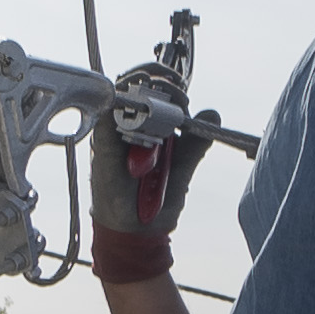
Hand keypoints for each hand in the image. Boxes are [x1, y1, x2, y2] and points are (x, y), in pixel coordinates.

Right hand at [86, 82, 209, 283]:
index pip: (156, 92)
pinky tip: (126, 99)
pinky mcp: (102, 146)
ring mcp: (115, 135)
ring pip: (119, 95)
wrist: (138, 232)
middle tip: (174, 91)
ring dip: (139, 87)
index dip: (168, 82)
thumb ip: (195, 143)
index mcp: (153, 129)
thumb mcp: (182, 167)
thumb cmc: (156, 201)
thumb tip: (212, 114)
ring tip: (157, 91)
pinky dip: (113, 104)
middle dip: (158, 81)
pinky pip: (103, 118)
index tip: (180, 85)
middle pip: (137, 86)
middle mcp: (132, 128)